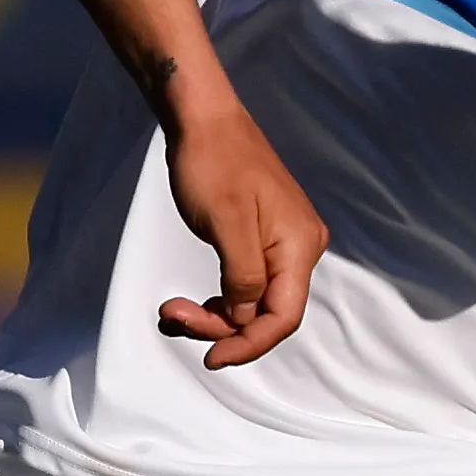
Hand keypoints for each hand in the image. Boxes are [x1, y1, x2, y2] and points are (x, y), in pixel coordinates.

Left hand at [153, 97, 324, 369]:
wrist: (204, 117)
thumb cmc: (212, 164)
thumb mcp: (225, 225)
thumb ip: (243, 279)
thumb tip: (247, 318)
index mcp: (300, 246)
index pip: (283, 317)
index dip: (248, 345)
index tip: (210, 358)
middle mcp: (302, 246)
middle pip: (269, 312)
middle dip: (222, 326)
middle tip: (173, 316)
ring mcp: (284, 239)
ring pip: (256, 299)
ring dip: (217, 313)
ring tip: (173, 310)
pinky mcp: (264, 233)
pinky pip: (248, 279)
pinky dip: (221, 295)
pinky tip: (192, 299)